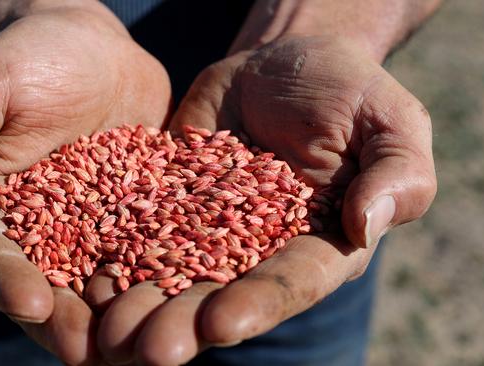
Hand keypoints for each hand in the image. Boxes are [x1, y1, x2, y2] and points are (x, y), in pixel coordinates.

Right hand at [0, 3, 170, 363]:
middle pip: (48, 287)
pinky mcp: (140, 218)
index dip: (5, 284)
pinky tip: (187, 296)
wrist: (91, 48)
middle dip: (68, 322)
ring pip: (102, 282)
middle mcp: (43, 233)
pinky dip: (165, 276)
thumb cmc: (25, 58)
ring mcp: (95, 230)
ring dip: (120, 317)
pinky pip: (152, 250)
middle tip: (94, 352)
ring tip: (143, 344)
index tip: (31, 303)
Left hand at [91, 36, 436, 364]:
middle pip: (223, 293)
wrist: (285, 63)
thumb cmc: (350, 90)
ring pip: (173, 272)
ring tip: (110, 332)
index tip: (221, 324)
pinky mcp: (171, 200)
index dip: (258, 304)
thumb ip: (397, 174)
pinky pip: (140, 229)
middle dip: (187, 322)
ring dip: (142, 305)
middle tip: (151, 350)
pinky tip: (86, 279)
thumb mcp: (390, 121)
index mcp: (319, 243)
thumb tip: (365, 225)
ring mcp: (209, 227)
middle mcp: (261, 249)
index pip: (291, 282)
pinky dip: (115, 254)